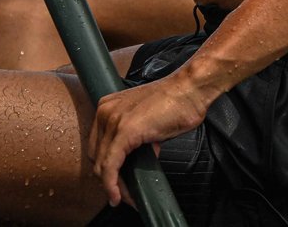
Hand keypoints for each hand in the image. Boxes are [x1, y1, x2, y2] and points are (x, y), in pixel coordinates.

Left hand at [88, 72, 214, 206]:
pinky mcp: (124, 132)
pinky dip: (112, 185)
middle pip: (96, 156)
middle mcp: (105, 112)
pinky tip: (119, 196)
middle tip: (123, 192)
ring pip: (102, 165)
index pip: (98, 145)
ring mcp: (113, 121)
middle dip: (108, 178)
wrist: (191, 88)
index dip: (106, 166)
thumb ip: (137, 135)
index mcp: (109, 107)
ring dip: (112, 186)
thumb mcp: (148, 118)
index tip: (117, 179)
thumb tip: (139, 154)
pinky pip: (110, 166)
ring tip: (125, 197)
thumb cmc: (178, 100)